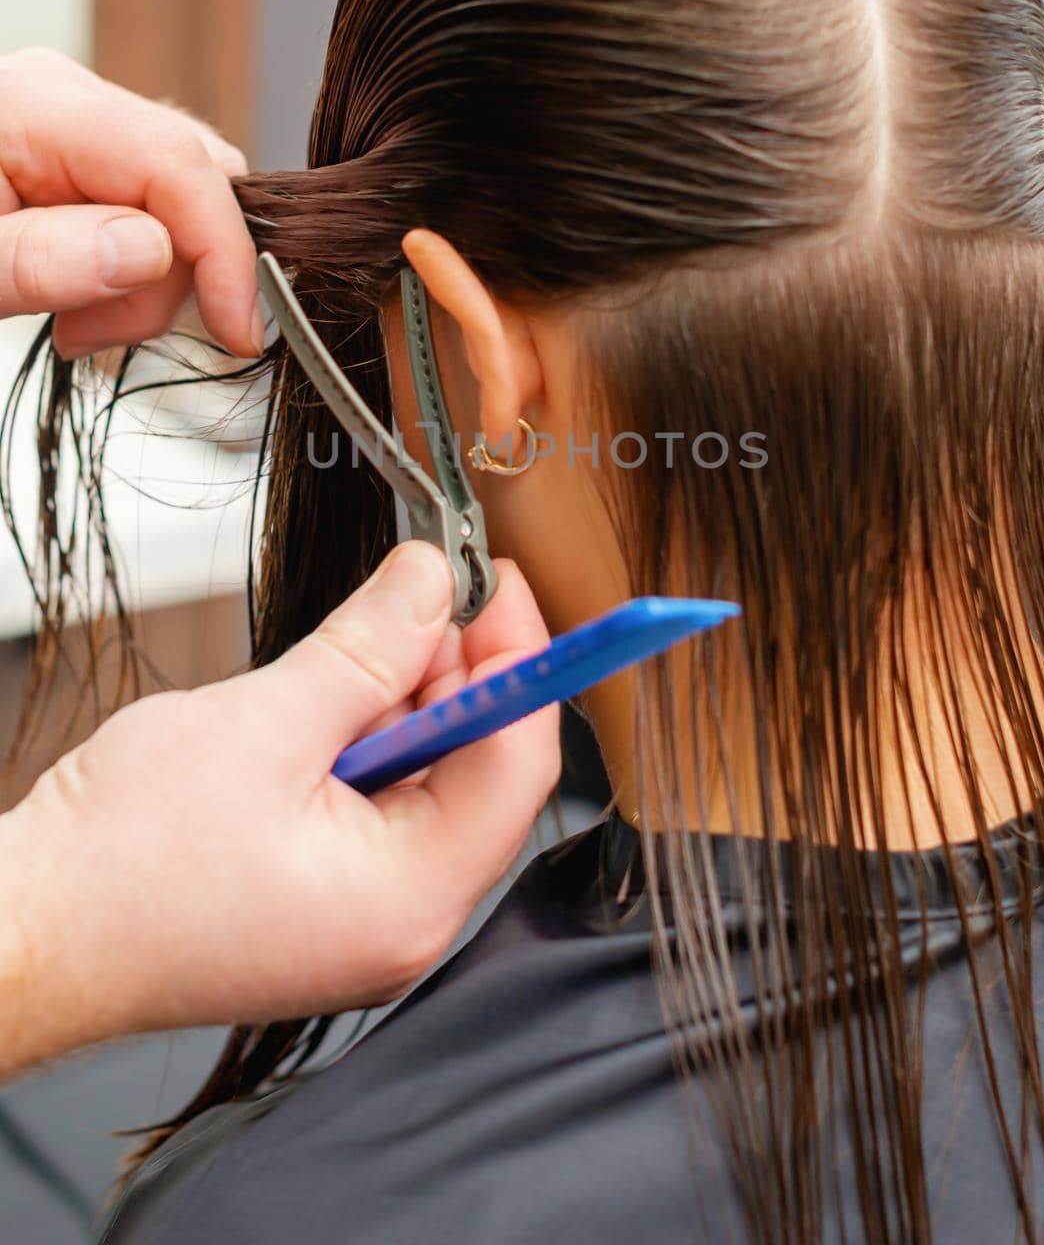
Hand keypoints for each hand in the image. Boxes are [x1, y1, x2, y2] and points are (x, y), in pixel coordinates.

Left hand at [0, 47, 259, 355]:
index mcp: (36, 105)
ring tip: (71, 324)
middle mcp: (68, 105)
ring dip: (149, 286)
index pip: (178, 166)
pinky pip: (147, 221)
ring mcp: (77, 135)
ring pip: (181, 211)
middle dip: (176, 274)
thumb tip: (150, 251)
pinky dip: (131, 278)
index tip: (238, 330)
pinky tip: (78, 303)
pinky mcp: (78, 171)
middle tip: (95, 332)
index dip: (223, 251)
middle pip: (194, 184)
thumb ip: (44, 259)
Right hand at [0, 544, 559, 1076]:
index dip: (521, 656)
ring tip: (347, 652)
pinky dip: (368, 738)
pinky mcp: (330, 898)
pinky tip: (324, 702)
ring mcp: (367, 916)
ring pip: (431, 778)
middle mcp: (405, 920)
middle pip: (483, 767)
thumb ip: (367, 649)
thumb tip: (434, 585)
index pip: (519, 758)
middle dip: (457, 669)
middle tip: (416, 594)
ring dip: (405, 698)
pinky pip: (384, 803)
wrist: (30, 934)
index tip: (498, 581)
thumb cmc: (119, 865)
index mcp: (410, 896)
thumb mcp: (262, 725)